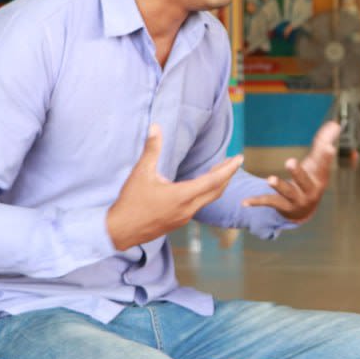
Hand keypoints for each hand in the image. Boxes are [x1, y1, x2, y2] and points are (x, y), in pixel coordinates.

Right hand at [106, 125, 243, 250]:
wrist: (119, 231)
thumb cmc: (130, 201)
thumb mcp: (140, 173)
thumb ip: (151, 150)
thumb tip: (155, 127)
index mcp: (182, 196)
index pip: (213, 181)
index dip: (228, 169)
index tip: (240, 158)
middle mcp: (188, 208)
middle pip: (216, 190)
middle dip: (227, 175)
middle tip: (234, 161)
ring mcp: (184, 217)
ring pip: (208, 199)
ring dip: (217, 184)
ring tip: (220, 170)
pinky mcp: (178, 222)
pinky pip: (199, 205)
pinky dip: (207, 193)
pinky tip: (201, 186)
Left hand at [243, 122, 339, 222]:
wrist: (304, 210)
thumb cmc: (311, 180)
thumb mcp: (317, 163)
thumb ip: (323, 143)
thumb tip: (334, 125)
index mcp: (320, 178)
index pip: (323, 165)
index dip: (326, 156)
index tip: (328, 147)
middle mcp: (310, 191)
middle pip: (305, 181)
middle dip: (298, 172)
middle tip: (290, 161)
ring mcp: (297, 200)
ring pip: (287, 192)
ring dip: (279, 185)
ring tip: (269, 179)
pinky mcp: (283, 206)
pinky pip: (269, 202)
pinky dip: (257, 202)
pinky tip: (245, 201)